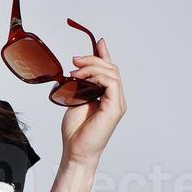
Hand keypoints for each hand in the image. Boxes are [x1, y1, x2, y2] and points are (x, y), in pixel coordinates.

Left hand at [60, 35, 125, 165]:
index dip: (104, 54)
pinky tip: (84, 79)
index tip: (98, 41)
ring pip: (112, 73)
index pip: (110, 70)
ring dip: (93, 67)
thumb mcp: (75, 98)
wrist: (75, 150)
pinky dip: (98, 76)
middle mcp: (116, 98)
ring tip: (75, 72)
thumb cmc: (75, 130)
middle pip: (111, 68)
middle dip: (93, 59)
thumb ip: (80, 84)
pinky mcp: (115, 108)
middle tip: (74, 61)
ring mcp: (117, 103)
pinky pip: (111, 83)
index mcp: (108, 96)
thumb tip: (77, 69)